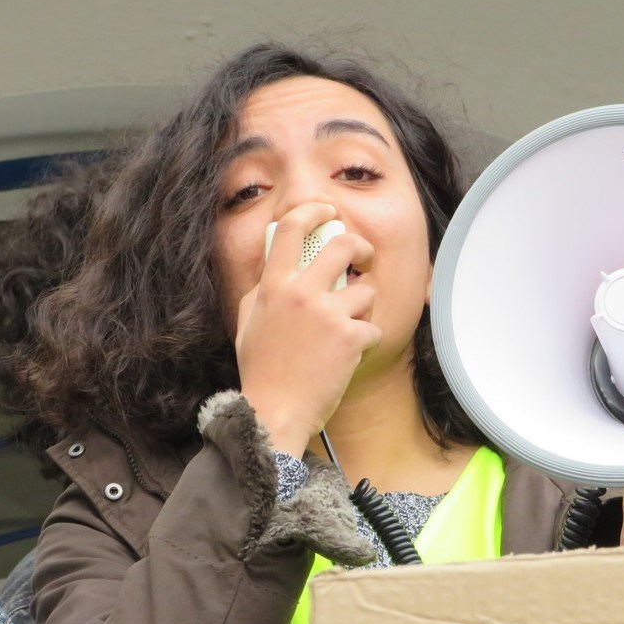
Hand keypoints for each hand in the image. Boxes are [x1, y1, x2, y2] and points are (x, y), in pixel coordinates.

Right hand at [234, 203, 380, 456]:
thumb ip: (265, 288)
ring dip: (361, 309)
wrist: (274, 412)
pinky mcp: (351, 338)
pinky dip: (365, 343)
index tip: (326, 211)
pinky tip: (347, 358)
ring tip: (345, 330)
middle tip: (362, 257)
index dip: (312, 211)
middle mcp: (301, 293)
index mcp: (274, 286)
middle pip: (342, 244)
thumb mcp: (250, 321)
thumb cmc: (260, 370)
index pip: (290, 228)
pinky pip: (373, 327)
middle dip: (360, 247)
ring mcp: (329, 315)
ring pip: (365, 291)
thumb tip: (279, 263)